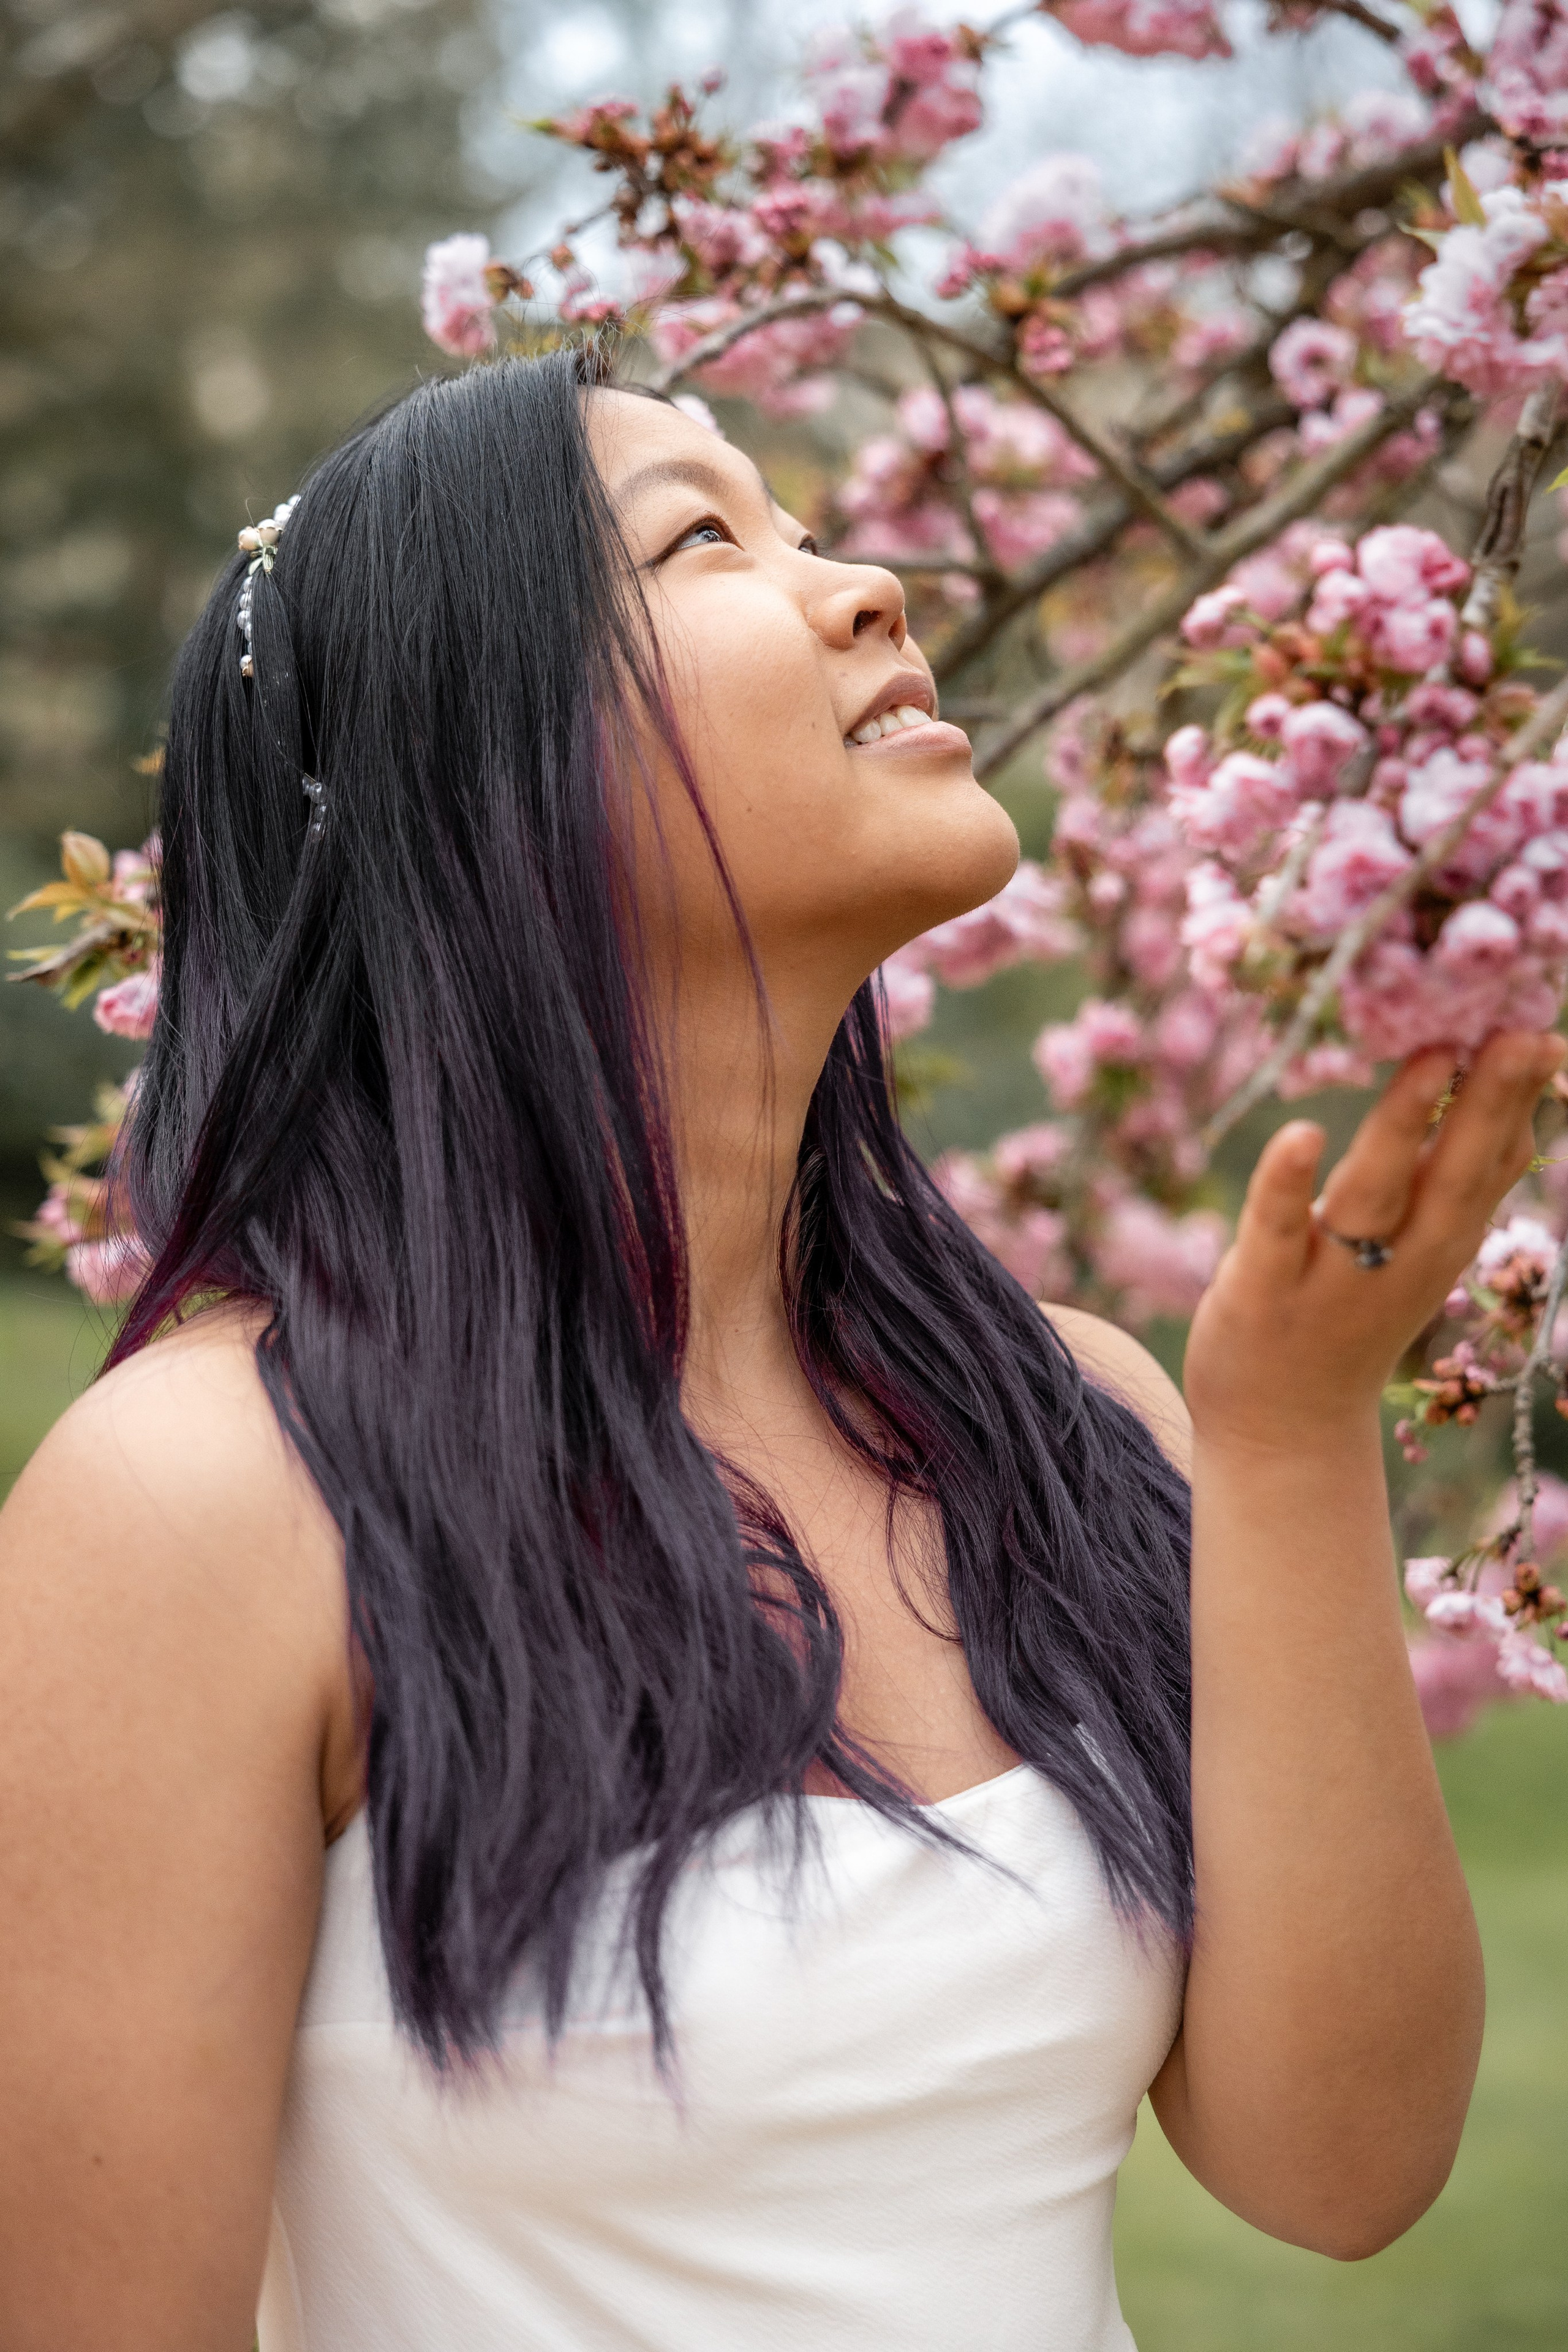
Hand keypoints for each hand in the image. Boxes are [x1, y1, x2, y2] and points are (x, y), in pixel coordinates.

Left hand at [1183, 1028, 1565, 1451]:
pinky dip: (1287, 1183)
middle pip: (1455, 1176)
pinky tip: (1299, 1134)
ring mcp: (1331, 1277)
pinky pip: (1276, 1229)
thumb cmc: (1350, 1316)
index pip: (1495, 1167)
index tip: (1542, 1028)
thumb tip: (1509, 1091)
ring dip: (1405, 1126)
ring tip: (1432, 1056)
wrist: (1283, 1432)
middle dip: (1489, 1104)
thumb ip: (1455, 1183)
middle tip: (1521, 1033)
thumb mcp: (1421, 1254)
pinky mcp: (1262, 1289)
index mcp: (1441, 1243)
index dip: (1521, 1101)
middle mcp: (1401, 1260)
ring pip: (1376, 1195)